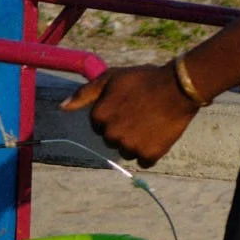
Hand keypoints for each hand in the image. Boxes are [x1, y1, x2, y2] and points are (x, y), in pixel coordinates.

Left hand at [60, 64, 200, 166]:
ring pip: (128, 151)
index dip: (114, 115)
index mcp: (99, 117)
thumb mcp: (110, 78)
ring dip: (137, 143)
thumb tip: (62, 107)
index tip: (128, 107)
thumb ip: (84, 93)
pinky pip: (145, 161)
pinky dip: (151, 152)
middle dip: (124, 130)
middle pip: (113, 140)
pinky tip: (158, 136)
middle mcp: (111, 135)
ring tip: (151, 125)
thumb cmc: (144, 80)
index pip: (99, 126)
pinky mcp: (149, 155)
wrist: (178, 88)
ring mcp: (130, 146)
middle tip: (141, 115)